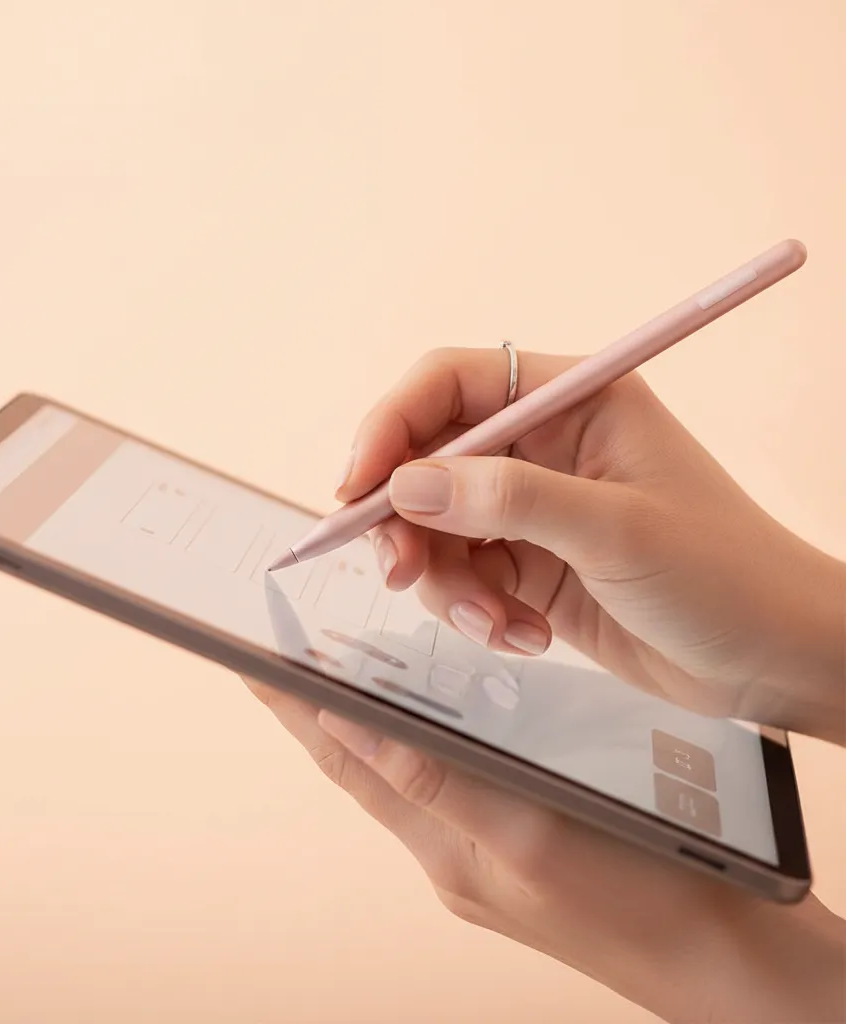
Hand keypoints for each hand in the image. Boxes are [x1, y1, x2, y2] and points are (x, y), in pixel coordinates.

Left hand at [242, 679, 845, 1023]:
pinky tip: (428, 709)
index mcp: (440, 844)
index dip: (292, 705)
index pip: (344, 758)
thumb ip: (434, 778)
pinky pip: (449, 775)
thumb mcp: (524, 836)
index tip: (249, 656)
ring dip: (367, 717)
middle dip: (315, 705)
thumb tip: (351, 721)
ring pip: (404, 765)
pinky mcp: (512, 837)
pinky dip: (424, 736)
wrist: (716, 951)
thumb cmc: (631, 901)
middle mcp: (446, 843)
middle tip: (278, 650)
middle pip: (363, 760)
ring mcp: (476, 843)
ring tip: (332, 666)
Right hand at [335, 347, 844, 743]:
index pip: (450, 384)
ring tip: (495, 621)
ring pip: (436, 529)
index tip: (358, 486)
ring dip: (447, 582)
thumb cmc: (725, 575)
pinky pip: (463, 577)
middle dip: (406, 521)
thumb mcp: (615, 530)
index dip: (391, 426)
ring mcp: (532, 508)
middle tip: (401, 573)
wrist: (773, 659)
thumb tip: (406, 484)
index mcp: (573, 402)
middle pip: (427, 461)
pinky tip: (524, 636)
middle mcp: (542, 447)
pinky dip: (475, 610)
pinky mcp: (528, 563)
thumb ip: (509, 499)